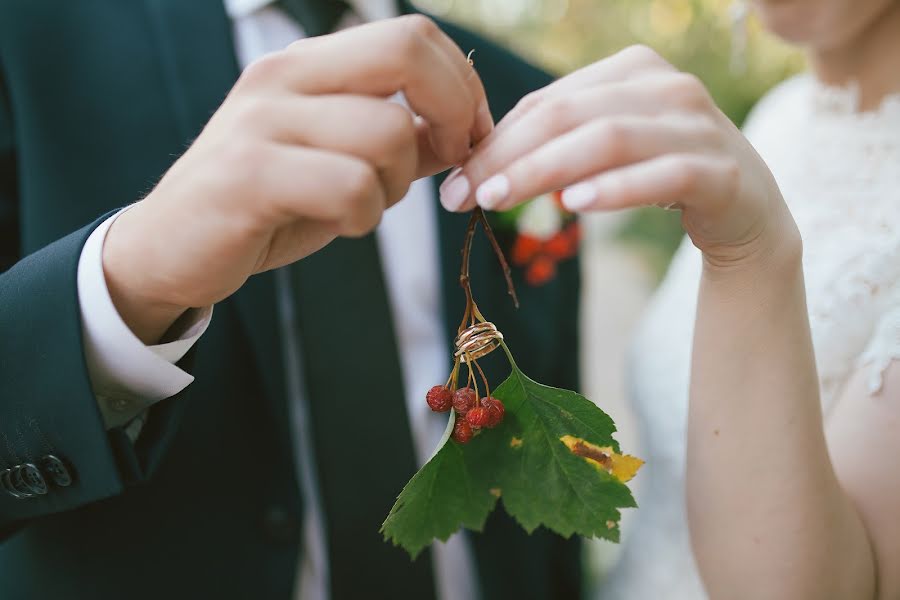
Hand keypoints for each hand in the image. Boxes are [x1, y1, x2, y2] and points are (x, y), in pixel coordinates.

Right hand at [103, 16, 491, 342]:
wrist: (170, 248)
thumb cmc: (263, 205)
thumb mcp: (337, 162)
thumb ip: (397, 142)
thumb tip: (462, 134)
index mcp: (309, 64)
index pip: (412, 36)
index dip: (461, 86)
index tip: (469, 138)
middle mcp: (284, 76)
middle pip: (408, 53)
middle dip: (455, 113)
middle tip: (449, 163)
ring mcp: (263, 121)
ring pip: (388, 132)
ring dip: (397, 185)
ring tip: (363, 206)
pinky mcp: (249, 174)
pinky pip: (352, 186)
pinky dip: (365, 216)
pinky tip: (341, 224)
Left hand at [444, 45, 798, 270]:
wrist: (744, 210)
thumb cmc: (659, 175)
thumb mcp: (605, 150)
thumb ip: (555, 144)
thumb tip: (475, 165)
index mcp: (633, 70)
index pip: (547, 102)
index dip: (494, 141)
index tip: (453, 180)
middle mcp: (667, 86)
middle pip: (569, 116)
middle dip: (507, 156)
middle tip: (464, 195)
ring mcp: (698, 125)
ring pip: (607, 140)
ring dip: (545, 170)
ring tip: (499, 199)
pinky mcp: (721, 170)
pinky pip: (662, 175)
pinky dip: (616, 188)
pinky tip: (575, 205)